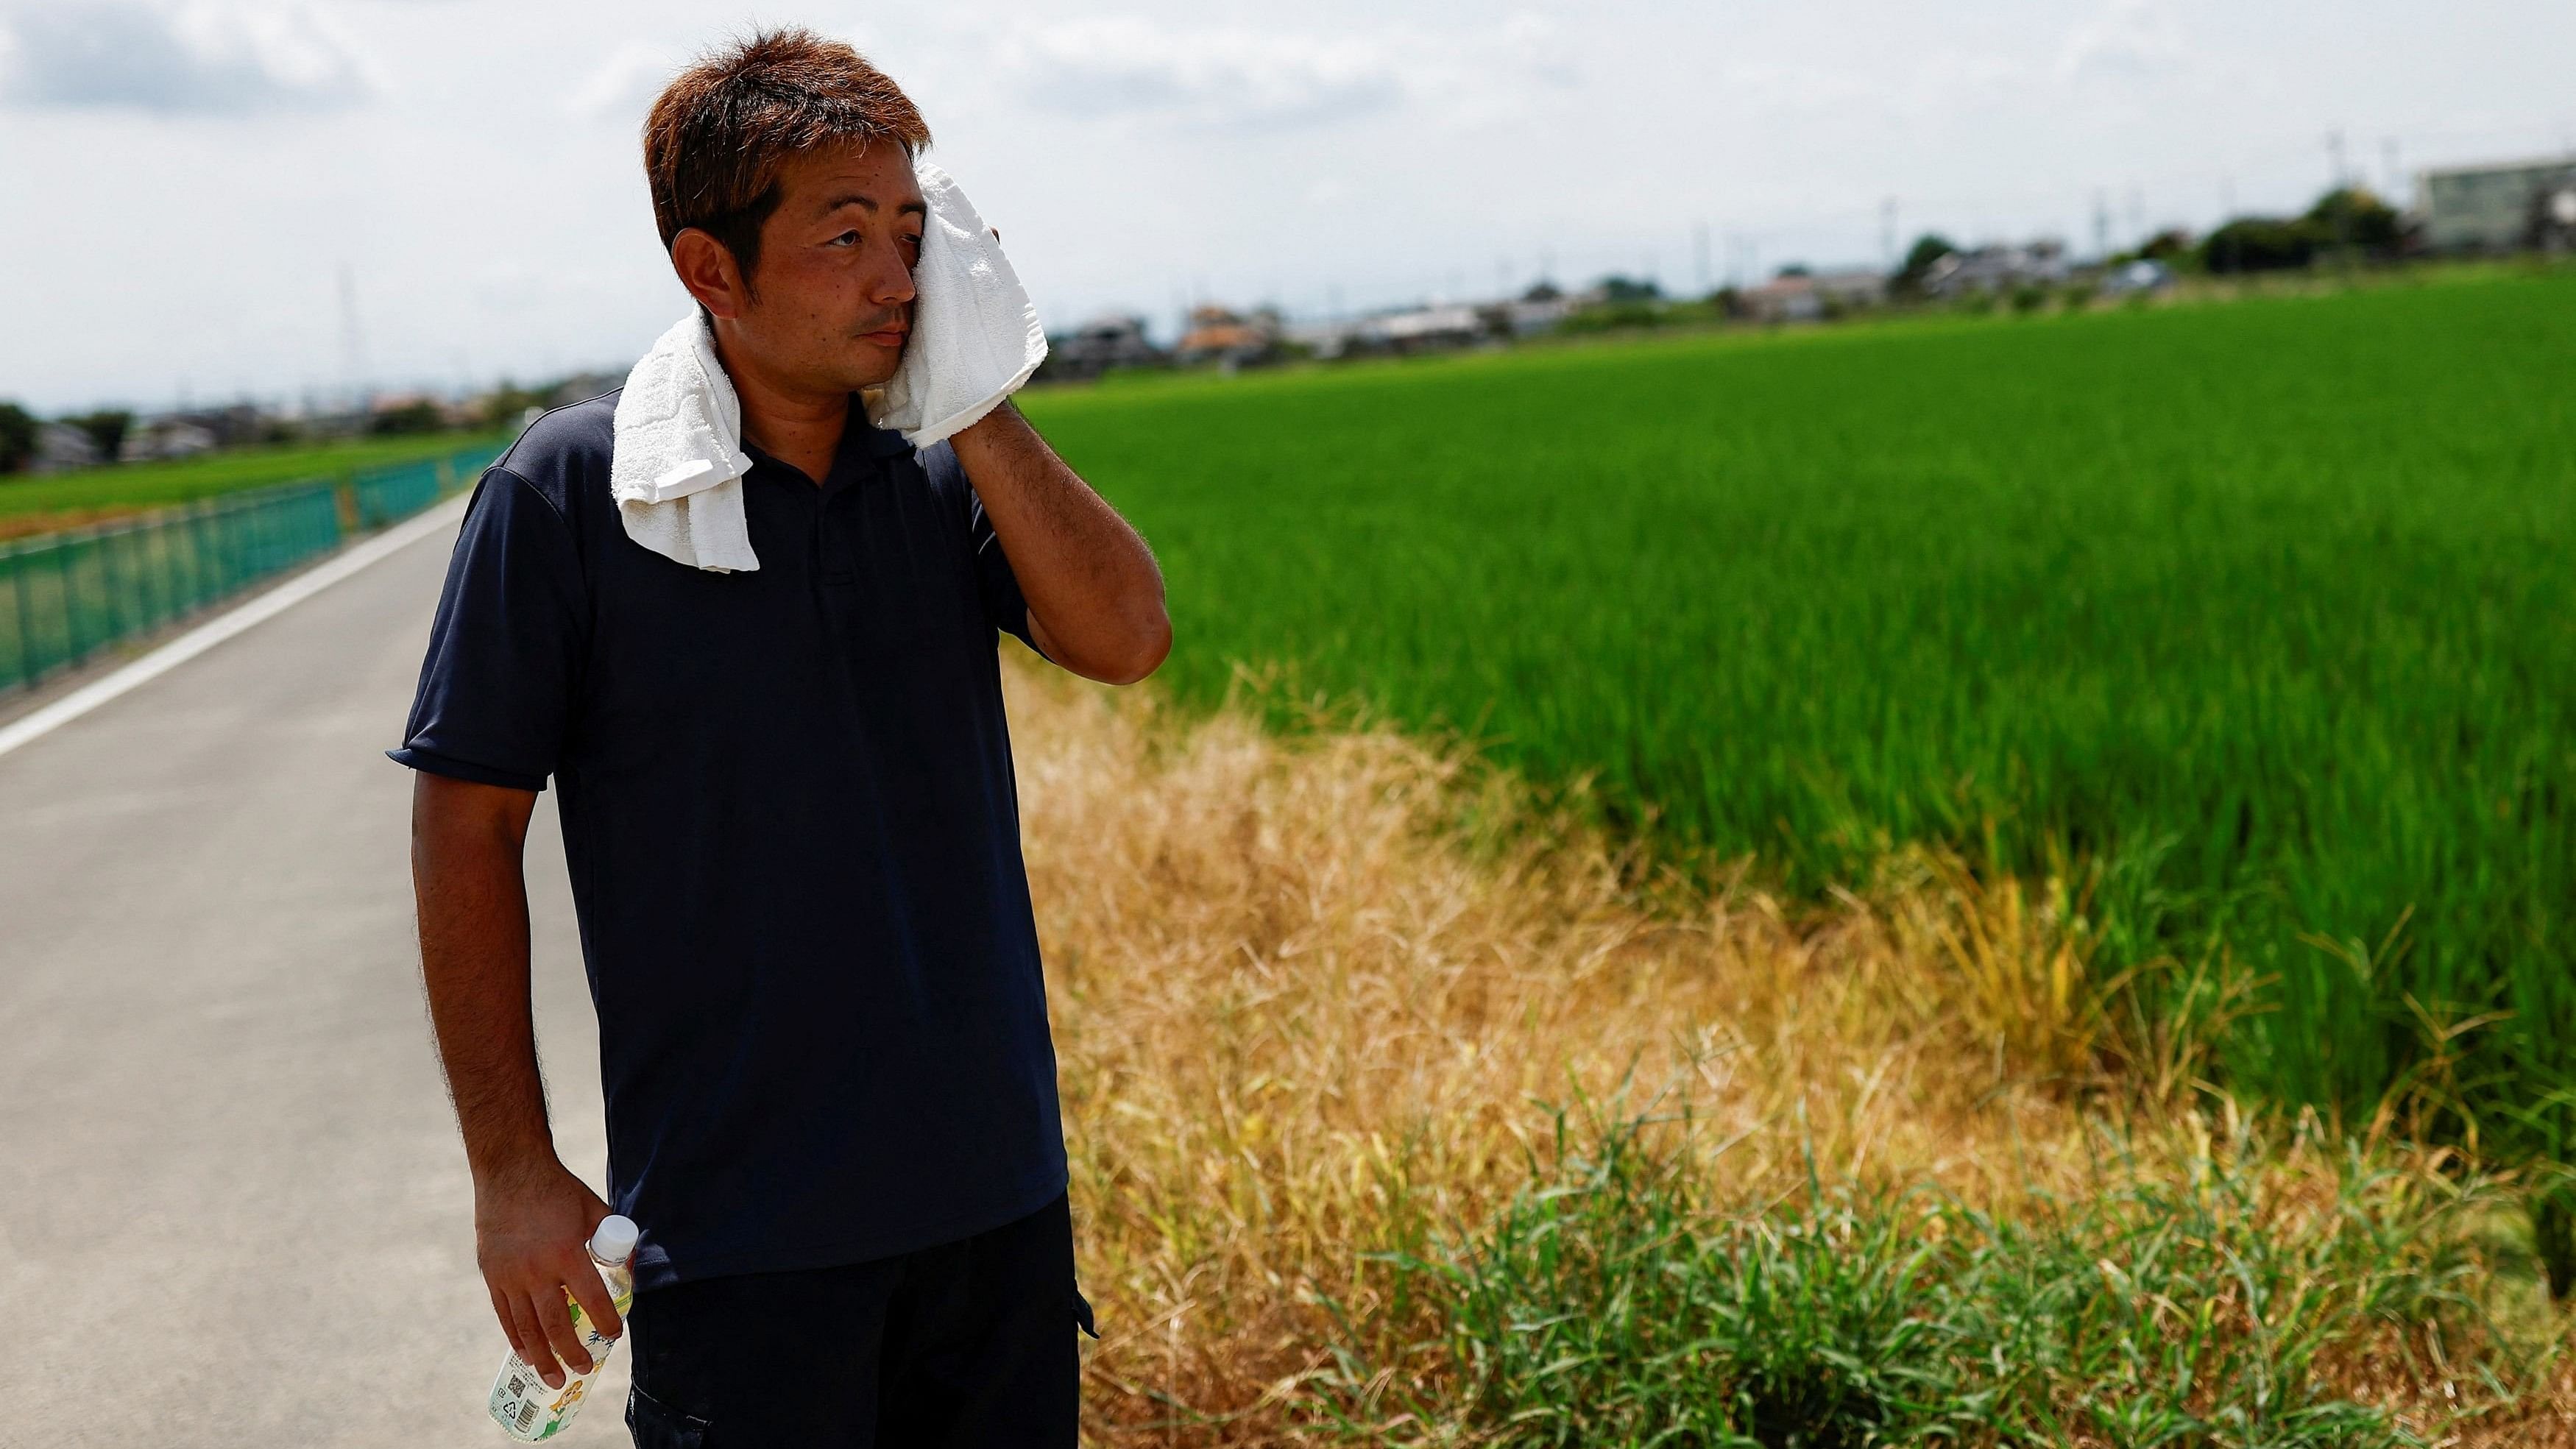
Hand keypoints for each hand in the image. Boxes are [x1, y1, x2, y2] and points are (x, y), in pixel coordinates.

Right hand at [474, 1157, 622, 1389]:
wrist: (510, 1171)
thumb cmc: (558, 1190)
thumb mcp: (595, 1209)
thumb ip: (615, 1237)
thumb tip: (631, 1265)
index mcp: (566, 1252)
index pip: (592, 1298)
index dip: (605, 1321)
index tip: (615, 1335)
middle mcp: (536, 1269)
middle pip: (556, 1323)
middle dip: (572, 1352)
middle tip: (585, 1369)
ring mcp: (510, 1275)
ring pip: (527, 1327)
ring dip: (542, 1357)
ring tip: (555, 1379)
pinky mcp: (492, 1275)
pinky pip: (504, 1316)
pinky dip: (517, 1339)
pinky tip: (527, 1355)